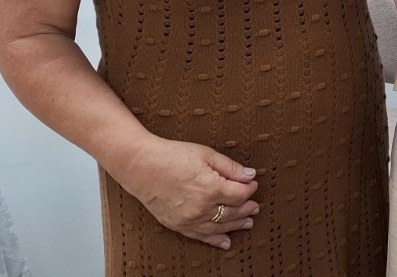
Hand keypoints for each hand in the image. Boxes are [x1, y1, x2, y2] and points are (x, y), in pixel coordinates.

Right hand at [111, 136, 258, 248]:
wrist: (141, 166)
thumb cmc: (172, 156)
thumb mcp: (206, 154)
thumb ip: (230, 168)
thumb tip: (250, 176)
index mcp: (211, 188)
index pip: (240, 195)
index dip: (249, 189)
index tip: (252, 184)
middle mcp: (201, 208)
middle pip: (232, 212)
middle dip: (246, 209)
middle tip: (255, 206)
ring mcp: (189, 219)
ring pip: (219, 227)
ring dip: (236, 225)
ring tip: (248, 223)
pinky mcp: (177, 225)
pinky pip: (201, 236)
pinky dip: (215, 240)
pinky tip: (226, 242)